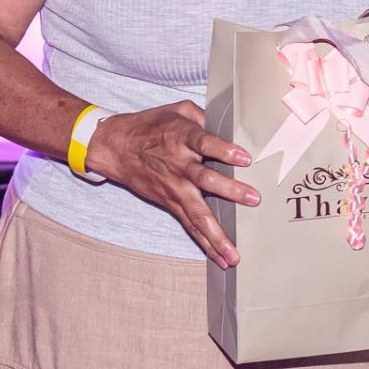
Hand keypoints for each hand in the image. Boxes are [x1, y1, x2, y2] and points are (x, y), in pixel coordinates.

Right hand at [86, 100, 255, 267]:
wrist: (115, 146)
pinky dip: (205, 242)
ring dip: (216, 234)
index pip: (204, 143)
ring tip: (234, 253)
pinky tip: (220, 257)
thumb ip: (204, 115)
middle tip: (253, 199)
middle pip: (205, 179)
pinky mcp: (170, 203)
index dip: (223, 150)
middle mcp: (179, 165)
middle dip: (229, 191)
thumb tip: (230, 121)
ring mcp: (174, 188)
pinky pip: (189, 225)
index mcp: (181, 137)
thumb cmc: (151, 125)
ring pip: (197, 213)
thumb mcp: (178, 110)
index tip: (244, 157)